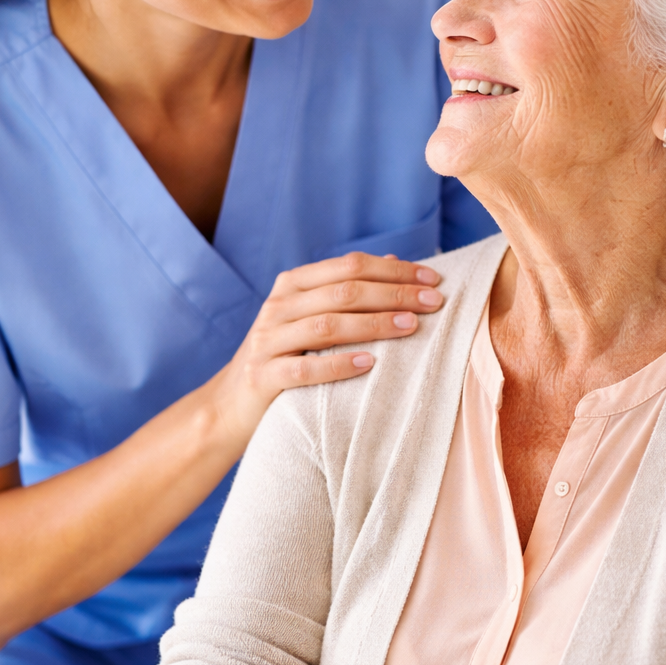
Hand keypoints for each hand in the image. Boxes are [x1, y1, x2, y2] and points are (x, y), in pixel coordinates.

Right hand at [208, 253, 443, 445]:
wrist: (231, 404)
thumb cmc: (285, 356)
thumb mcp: (311, 317)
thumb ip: (346, 290)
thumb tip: (396, 260)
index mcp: (293, 284)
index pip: (350, 266)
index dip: (394, 270)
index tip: (434, 280)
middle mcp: (279, 306)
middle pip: (344, 291)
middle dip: (394, 295)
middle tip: (434, 303)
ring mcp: (268, 340)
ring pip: (327, 325)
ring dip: (374, 324)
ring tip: (412, 327)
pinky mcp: (263, 376)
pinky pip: (305, 369)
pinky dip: (339, 365)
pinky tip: (370, 364)